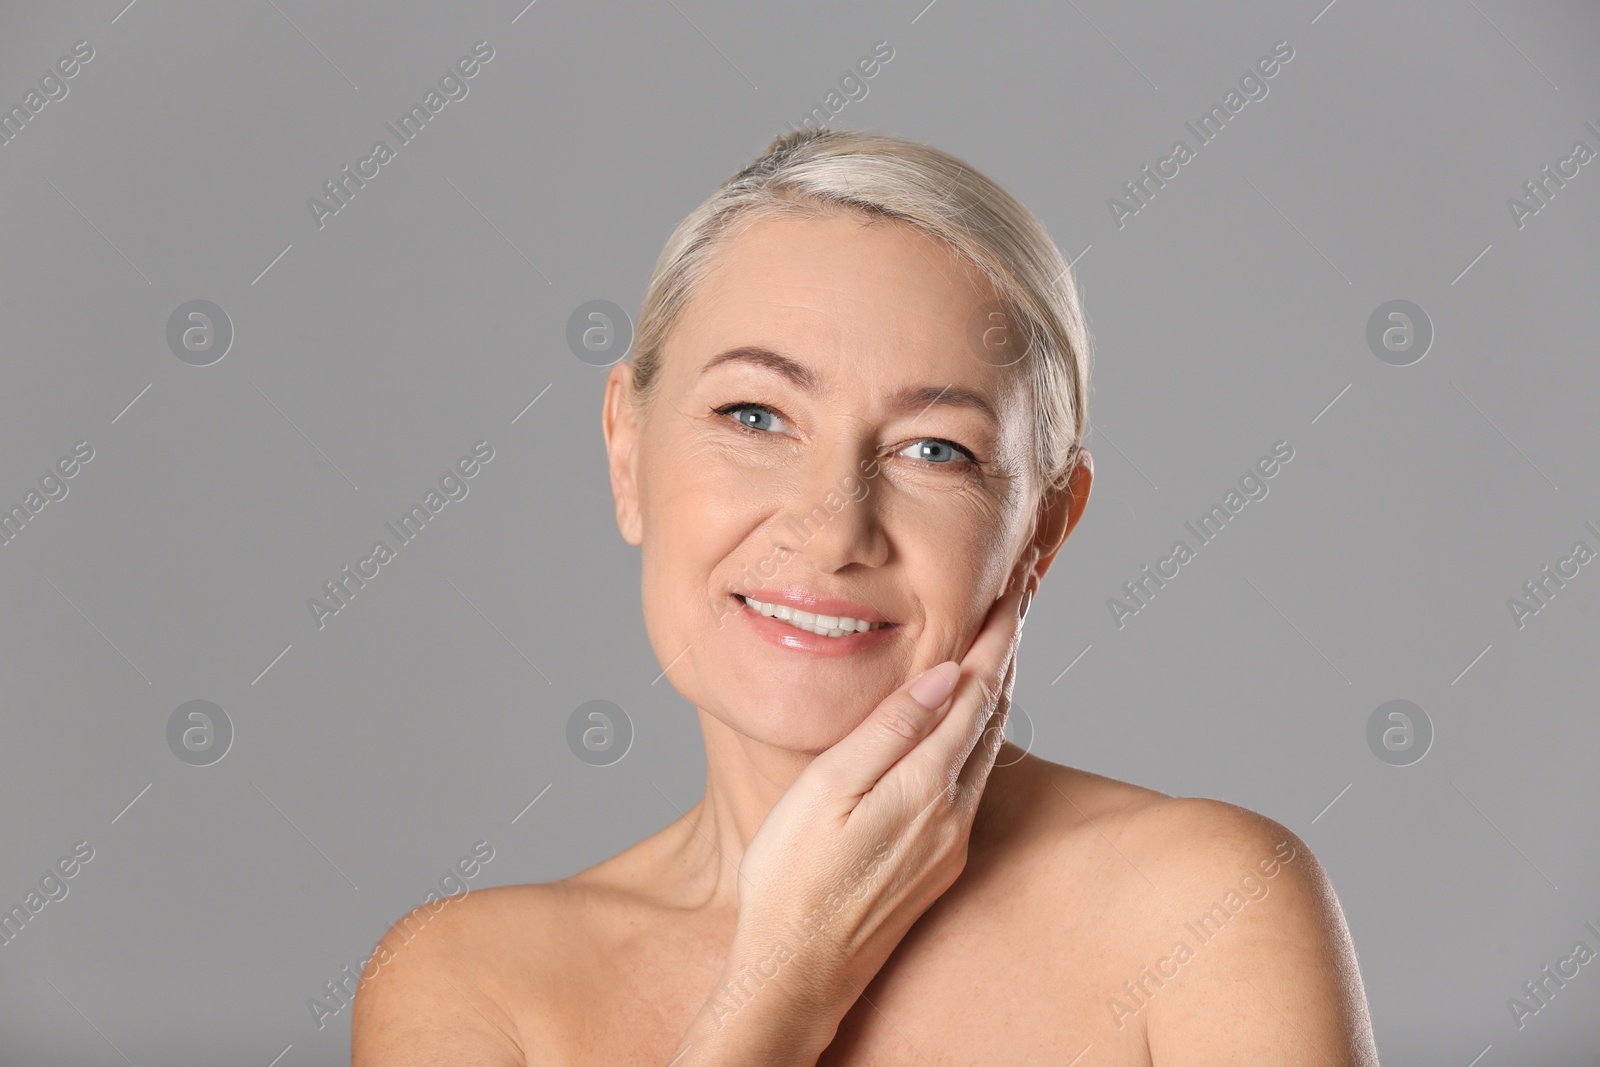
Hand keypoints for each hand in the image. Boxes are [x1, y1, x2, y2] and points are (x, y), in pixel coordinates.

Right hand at [727, 584, 1030, 1037]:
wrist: (798, 975)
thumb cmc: (792, 879)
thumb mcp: (827, 791)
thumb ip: (889, 731)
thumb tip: (945, 676)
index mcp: (925, 786)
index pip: (976, 691)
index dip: (998, 635)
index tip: (1016, 587)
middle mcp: (952, 813)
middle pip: (995, 714)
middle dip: (1008, 652)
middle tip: (1023, 596)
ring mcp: (950, 842)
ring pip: (988, 748)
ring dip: (999, 691)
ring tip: (1004, 645)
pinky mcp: (939, 863)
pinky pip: (973, 779)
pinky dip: (981, 734)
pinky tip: (971, 725)